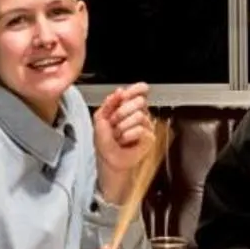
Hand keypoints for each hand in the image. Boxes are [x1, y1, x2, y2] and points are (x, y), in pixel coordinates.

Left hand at [92, 82, 153, 200]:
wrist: (109, 160)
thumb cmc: (105, 142)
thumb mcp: (100, 118)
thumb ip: (108, 103)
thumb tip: (119, 91)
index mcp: (128, 107)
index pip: (139, 91)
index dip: (137, 89)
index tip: (135, 91)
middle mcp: (139, 114)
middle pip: (139, 102)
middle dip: (121, 113)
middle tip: (115, 124)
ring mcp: (146, 125)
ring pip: (138, 116)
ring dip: (122, 128)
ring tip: (119, 136)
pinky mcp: (149, 137)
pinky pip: (140, 130)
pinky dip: (128, 136)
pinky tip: (125, 142)